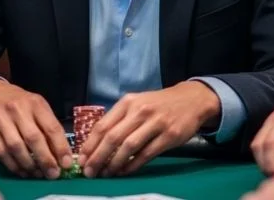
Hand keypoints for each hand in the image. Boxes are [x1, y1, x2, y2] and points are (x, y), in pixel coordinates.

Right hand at [0, 78, 71, 178]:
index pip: (51, 127)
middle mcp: (18, 110)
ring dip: (29, 165)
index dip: (60, 147)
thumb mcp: (36, 106)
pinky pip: (2, 153)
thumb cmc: (18, 102)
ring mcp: (0, 120)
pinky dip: (14, 165)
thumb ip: (47, 125)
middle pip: (33, 139)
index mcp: (35, 103)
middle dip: (45, 160)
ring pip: (16, 147)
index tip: (66, 163)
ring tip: (38, 174)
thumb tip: (60, 153)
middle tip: (53, 174)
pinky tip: (23, 171)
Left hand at [79, 81, 219, 177]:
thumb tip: (97, 144)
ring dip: (114, 164)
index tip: (82, 160)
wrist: (191, 100)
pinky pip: (147, 154)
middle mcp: (140, 111)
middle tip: (90, 172)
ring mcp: (155, 123)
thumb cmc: (158, 104)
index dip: (90, 145)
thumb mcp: (137, 103)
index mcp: (128, 102)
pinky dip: (133, 165)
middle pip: (113, 138)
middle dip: (98, 158)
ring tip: (106, 174)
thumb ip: (119, 120)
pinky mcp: (169, 135)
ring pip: (128, 147)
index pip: (103, 125)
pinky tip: (125, 172)